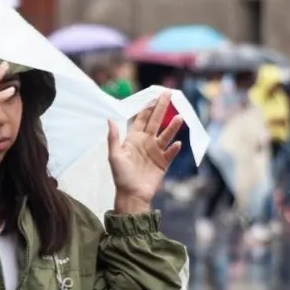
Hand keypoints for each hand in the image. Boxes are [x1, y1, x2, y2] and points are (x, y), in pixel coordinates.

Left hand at [109, 92, 182, 214]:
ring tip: (179, 117)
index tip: (154, 95)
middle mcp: (146, 142)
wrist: (132, 195)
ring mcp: (156, 151)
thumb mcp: (114, 156)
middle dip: (162, 107)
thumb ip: (113, 138)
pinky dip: (175, 148)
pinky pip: (171, 152)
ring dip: (172, 127)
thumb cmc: (121, 176)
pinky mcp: (164, 162)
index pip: (142, 118)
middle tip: (170, 94)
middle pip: (156, 121)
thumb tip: (109, 119)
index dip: (148, 106)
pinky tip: (178, 143)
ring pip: (166, 135)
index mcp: (134, 138)